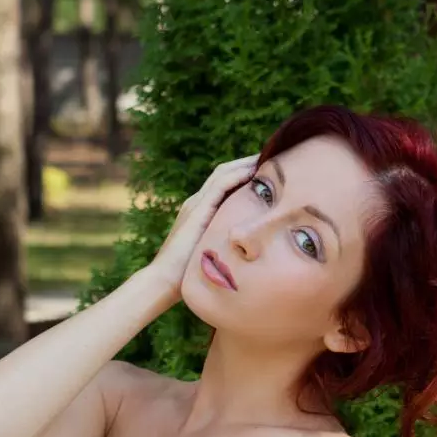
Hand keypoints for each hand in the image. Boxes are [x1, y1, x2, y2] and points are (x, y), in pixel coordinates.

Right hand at [147, 154, 260, 303]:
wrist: (165, 281)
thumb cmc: (187, 275)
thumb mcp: (211, 254)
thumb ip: (224, 246)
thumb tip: (245, 253)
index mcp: (201, 211)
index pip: (224, 183)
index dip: (244, 173)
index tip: (265, 170)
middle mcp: (197, 202)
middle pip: (224, 172)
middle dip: (246, 162)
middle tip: (271, 155)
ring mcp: (195, 204)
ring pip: (223, 173)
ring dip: (244, 163)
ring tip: (267, 156)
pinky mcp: (197, 210)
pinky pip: (220, 185)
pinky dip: (237, 175)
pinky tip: (254, 171)